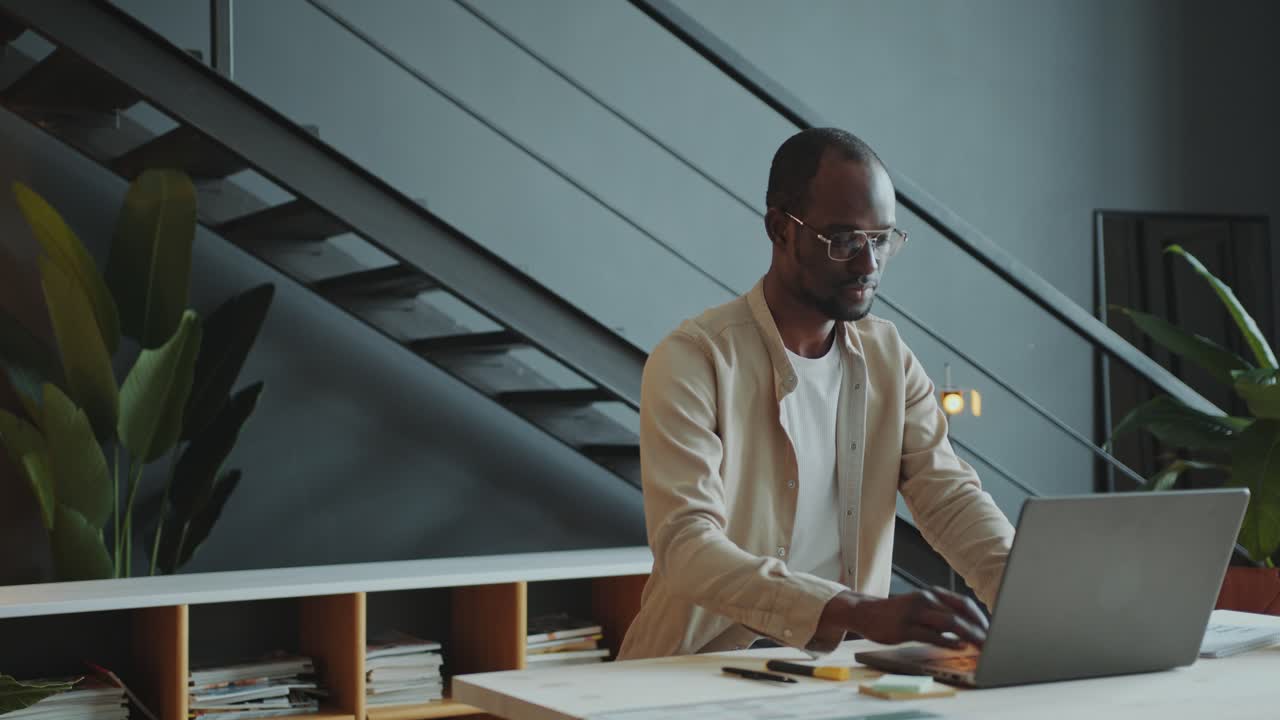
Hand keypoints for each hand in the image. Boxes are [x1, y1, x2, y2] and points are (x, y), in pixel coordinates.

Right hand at [847, 587, 988, 649]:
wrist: (865, 611)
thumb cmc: (896, 613)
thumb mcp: (920, 607)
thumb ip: (941, 614)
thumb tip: (966, 629)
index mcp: (931, 594)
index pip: (963, 604)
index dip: (980, 618)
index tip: (992, 631)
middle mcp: (925, 600)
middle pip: (959, 614)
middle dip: (978, 630)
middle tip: (991, 643)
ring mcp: (914, 613)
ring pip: (948, 622)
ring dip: (968, 635)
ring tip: (980, 646)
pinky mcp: (904, 628)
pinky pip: (930, 635)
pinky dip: (947, 641)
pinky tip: (958, 646)